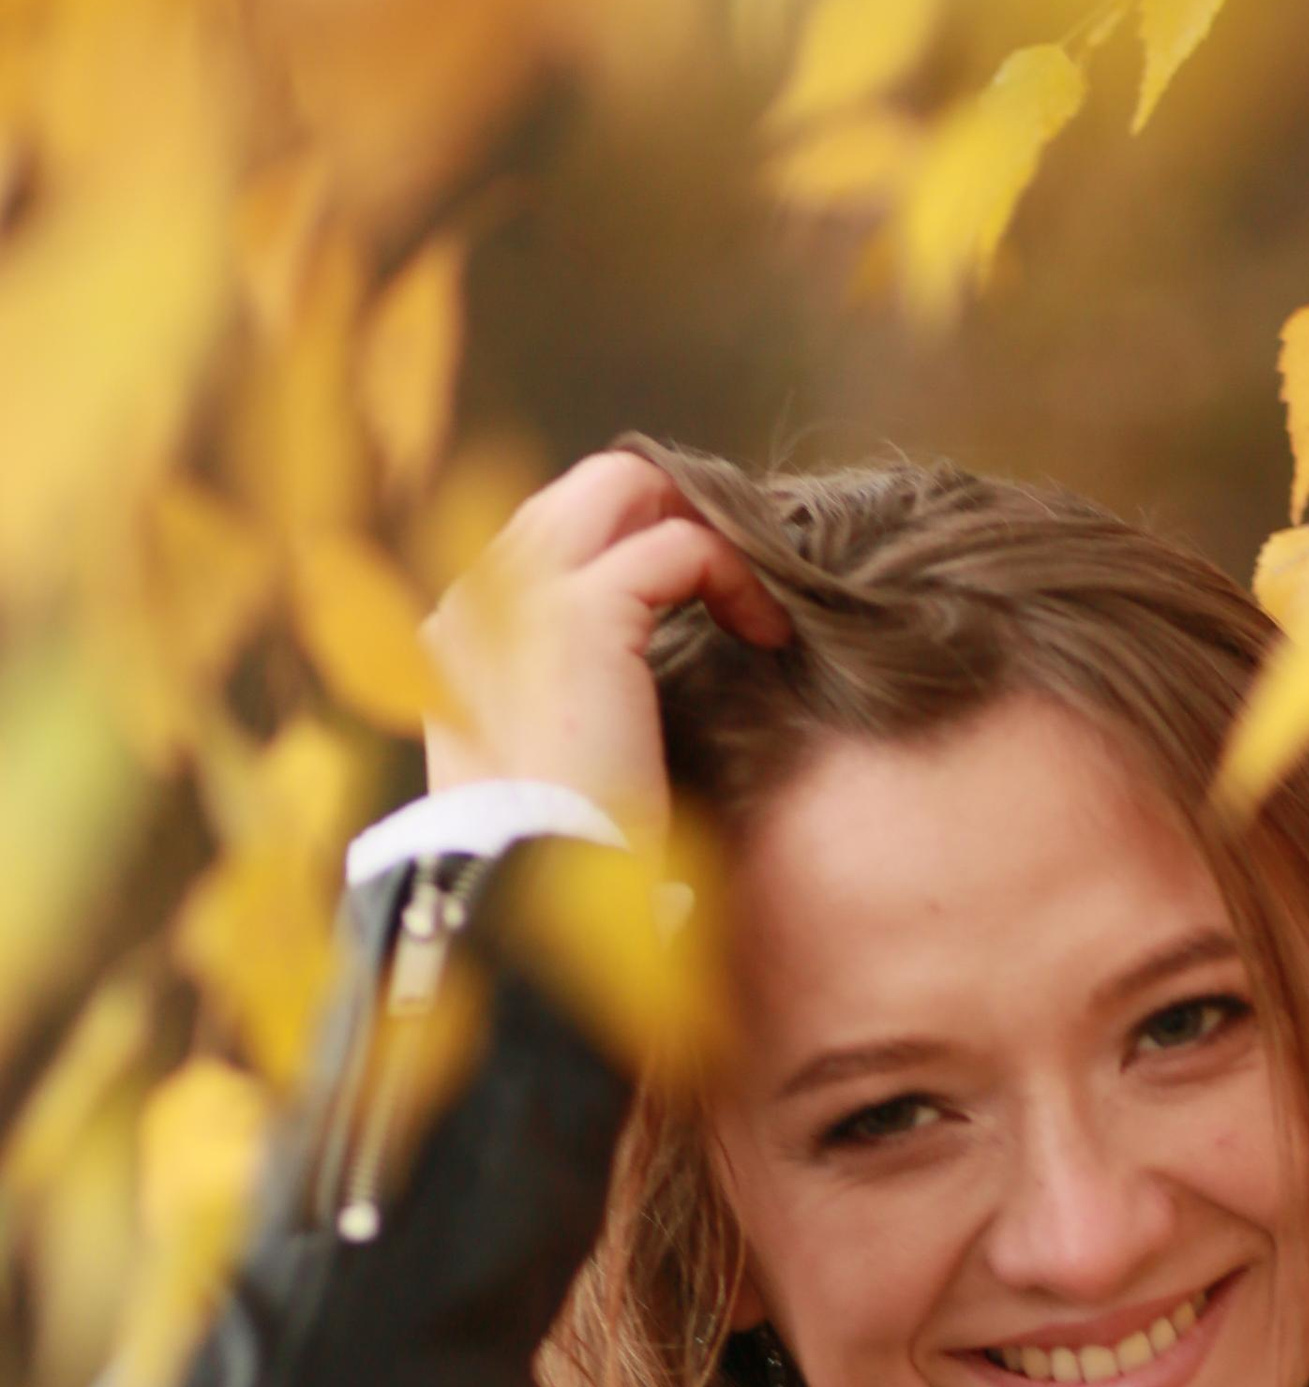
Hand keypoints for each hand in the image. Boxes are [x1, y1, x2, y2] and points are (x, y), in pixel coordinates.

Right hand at [420, 449, 792, 841]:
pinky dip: (735, 575)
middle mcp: (478, 596)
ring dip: (707, 529)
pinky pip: (681, 546)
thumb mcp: (558, 759)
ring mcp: (523, 594)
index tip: (702, 593)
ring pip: (628, 487)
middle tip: (738, 574)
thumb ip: (573, 690)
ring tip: (756, 598)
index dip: (635, 543)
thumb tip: (638, 665)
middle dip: (673, 510)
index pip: (553, 533)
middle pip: (585, 488)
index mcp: (461, 631)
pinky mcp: (583, 614)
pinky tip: (768, 633)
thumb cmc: (564, 854)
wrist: (542, 899)